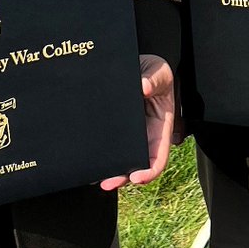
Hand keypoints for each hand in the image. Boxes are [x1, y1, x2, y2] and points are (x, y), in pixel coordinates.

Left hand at [100, 54, 174, 190]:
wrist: (135, 64)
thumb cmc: (153, 70)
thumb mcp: (159, 71)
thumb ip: (154, 78)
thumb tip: (144, 87)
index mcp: (160, 127)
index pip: (158, 156)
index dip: (150, 170)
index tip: (137, 177)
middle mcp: (144, 136)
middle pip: (136, 164)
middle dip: (123, 177)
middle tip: (107, 183)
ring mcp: (128, 135)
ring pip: (121, 159)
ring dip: (110, 171)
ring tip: (94, 178)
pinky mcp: (113, 129)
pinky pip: (108, 146)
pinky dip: (100, 156)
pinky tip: (88, 162)